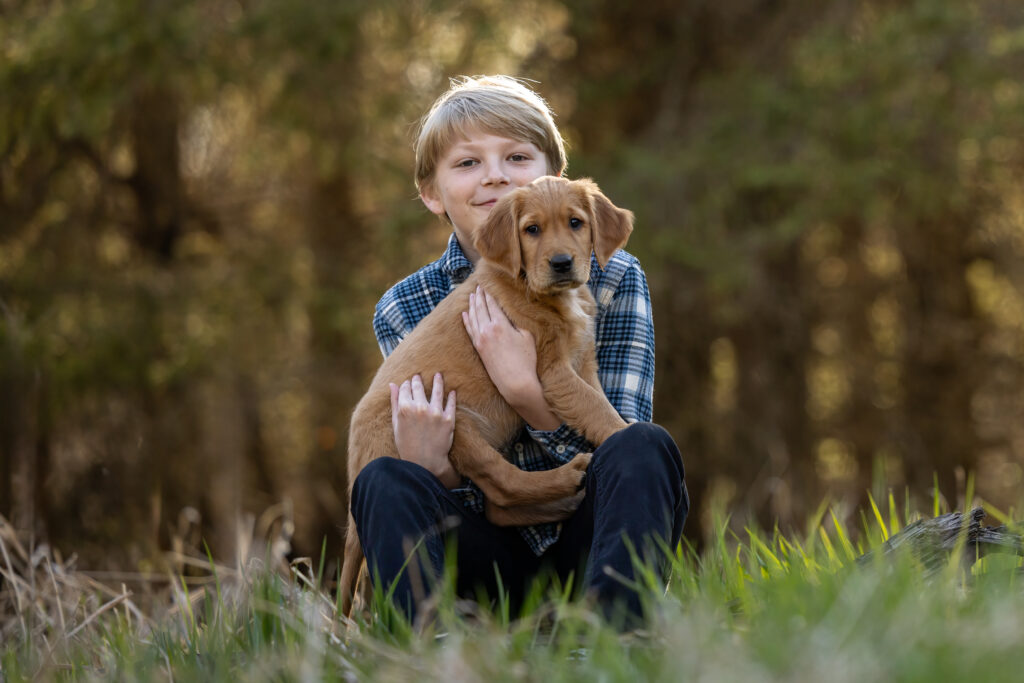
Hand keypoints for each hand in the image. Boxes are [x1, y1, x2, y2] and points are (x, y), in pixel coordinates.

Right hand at [390, 373, 460, 488]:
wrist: (424, 462)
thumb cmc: (406, 445)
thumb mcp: (396, 424)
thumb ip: (394, 402)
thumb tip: (392, 384)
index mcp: (405, 408)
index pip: (405, 388)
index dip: (406, 384)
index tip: (408, 382)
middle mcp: (420, 407)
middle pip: (419, 387)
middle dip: (418, 380)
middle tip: (419, 376)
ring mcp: (435, 413)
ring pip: (437, 390)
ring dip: (438, 381)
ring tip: (438, 375)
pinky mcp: (448, 419)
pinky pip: (450, 403)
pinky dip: (451, 396)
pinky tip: (451, 391)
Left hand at [462, 285, 560, 429]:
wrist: (515, 383)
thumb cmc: (526, 361)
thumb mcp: (527, 337)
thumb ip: (517, 323)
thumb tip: (511, 315)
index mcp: (500, 325)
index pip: (492, 304)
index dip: (489, 294)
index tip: (487, 285)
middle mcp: (487, 330)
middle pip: (481, 308)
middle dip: (479, 296)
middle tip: (478, 286)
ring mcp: (481, 340)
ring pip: (473, 318)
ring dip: (472, 305)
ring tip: (472, 296)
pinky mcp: (479, 349)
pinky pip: (469, 331)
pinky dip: (466, 321)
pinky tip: (465, 314)